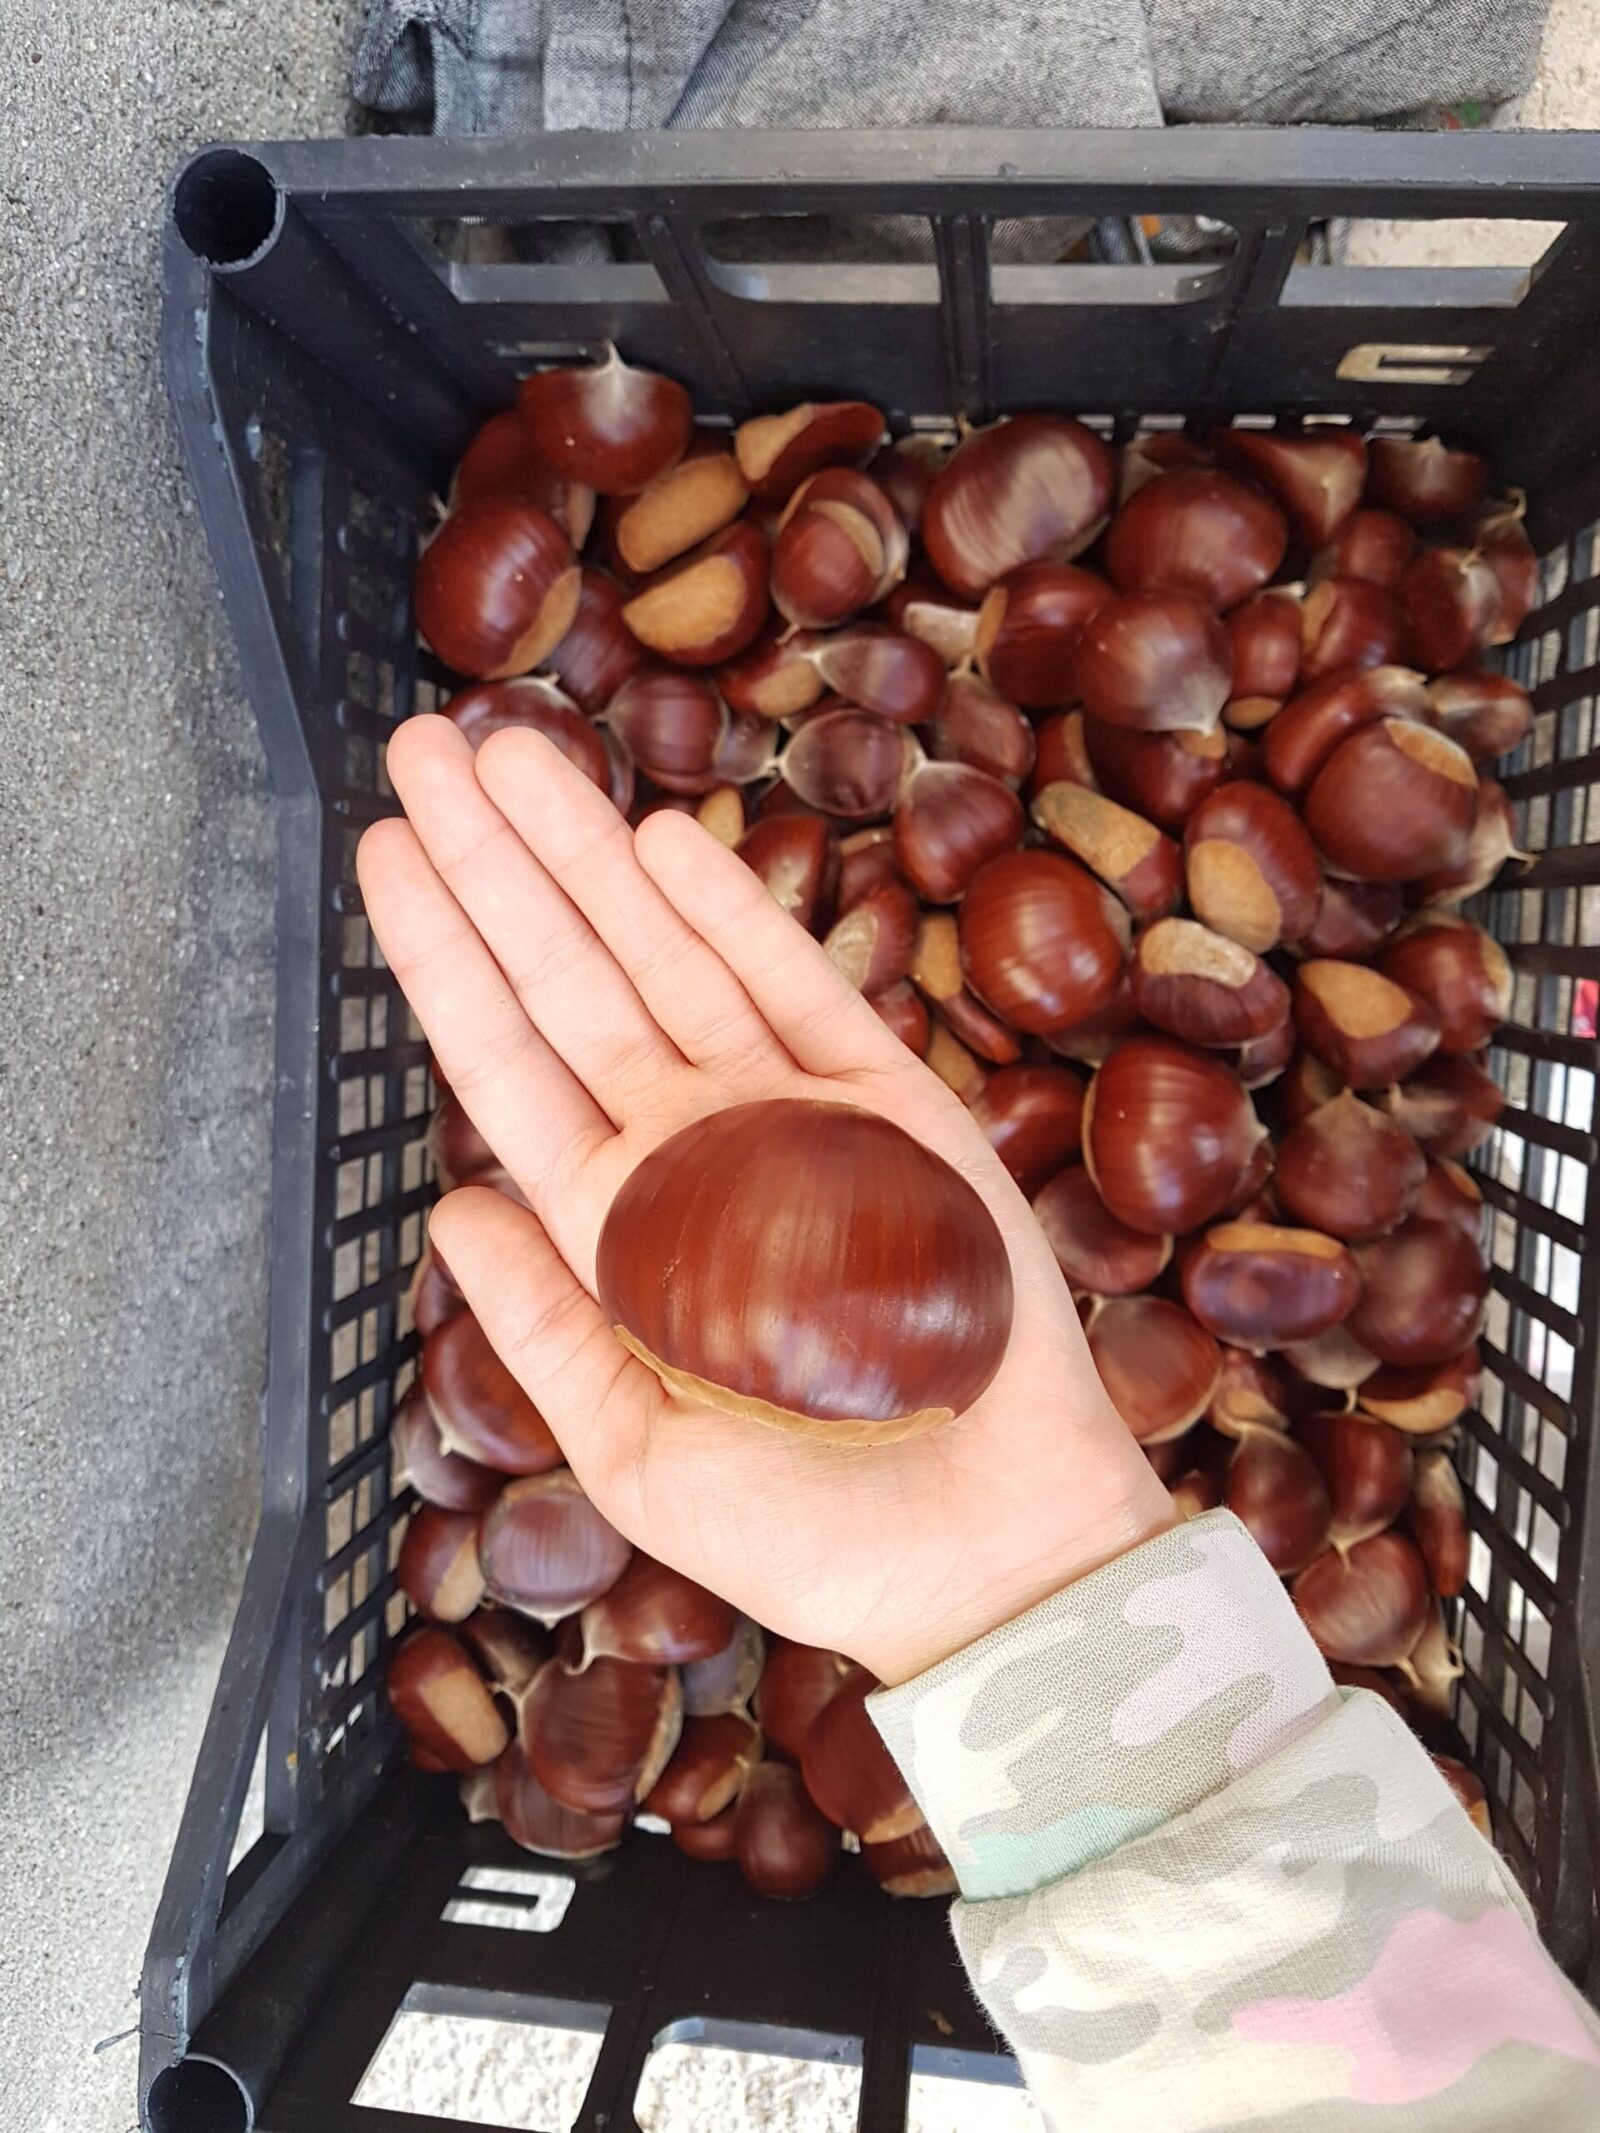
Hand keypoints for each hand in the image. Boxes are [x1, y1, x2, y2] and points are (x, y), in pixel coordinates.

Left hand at [358, 716, 1173, 1684]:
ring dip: (590, 856)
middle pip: (570, 977)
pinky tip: (665, 839)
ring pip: (669, 956)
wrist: (990, 1555)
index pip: (505, 1063)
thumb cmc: (813, 1534)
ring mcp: (793, 1116)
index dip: (441, 955)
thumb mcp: (638, 1457)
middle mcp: (694, 1149)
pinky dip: (733, 914)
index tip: (382, 852)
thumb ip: (544, 1332)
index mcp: (619, 1228)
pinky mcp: (895, 1108)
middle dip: (497, 864)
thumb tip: (450, 1209)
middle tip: (424, 744)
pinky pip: (800, 989)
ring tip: (516, 753)